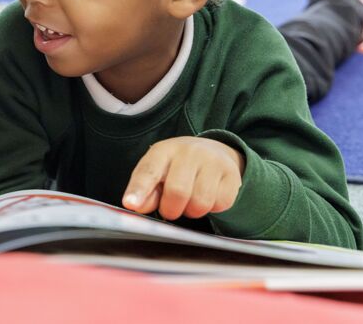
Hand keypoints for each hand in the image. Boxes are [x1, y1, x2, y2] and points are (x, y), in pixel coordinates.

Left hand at [122, 137, 244, 220]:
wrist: (213, 151)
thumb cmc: (177, 167)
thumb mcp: (158, 172)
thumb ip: (145, 190)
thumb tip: (135, 205)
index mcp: (164, 151)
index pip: (149, 171)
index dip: (139, 189)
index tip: (131, 204)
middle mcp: (189, 152)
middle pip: (177, 192)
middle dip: (171, 209)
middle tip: (170, 208)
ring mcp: (213, 161)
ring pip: (200, 203)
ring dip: (192, 211)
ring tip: (189, 200)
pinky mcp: (232, 175)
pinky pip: (220, 204)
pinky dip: (212, 208)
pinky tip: (208, 196)